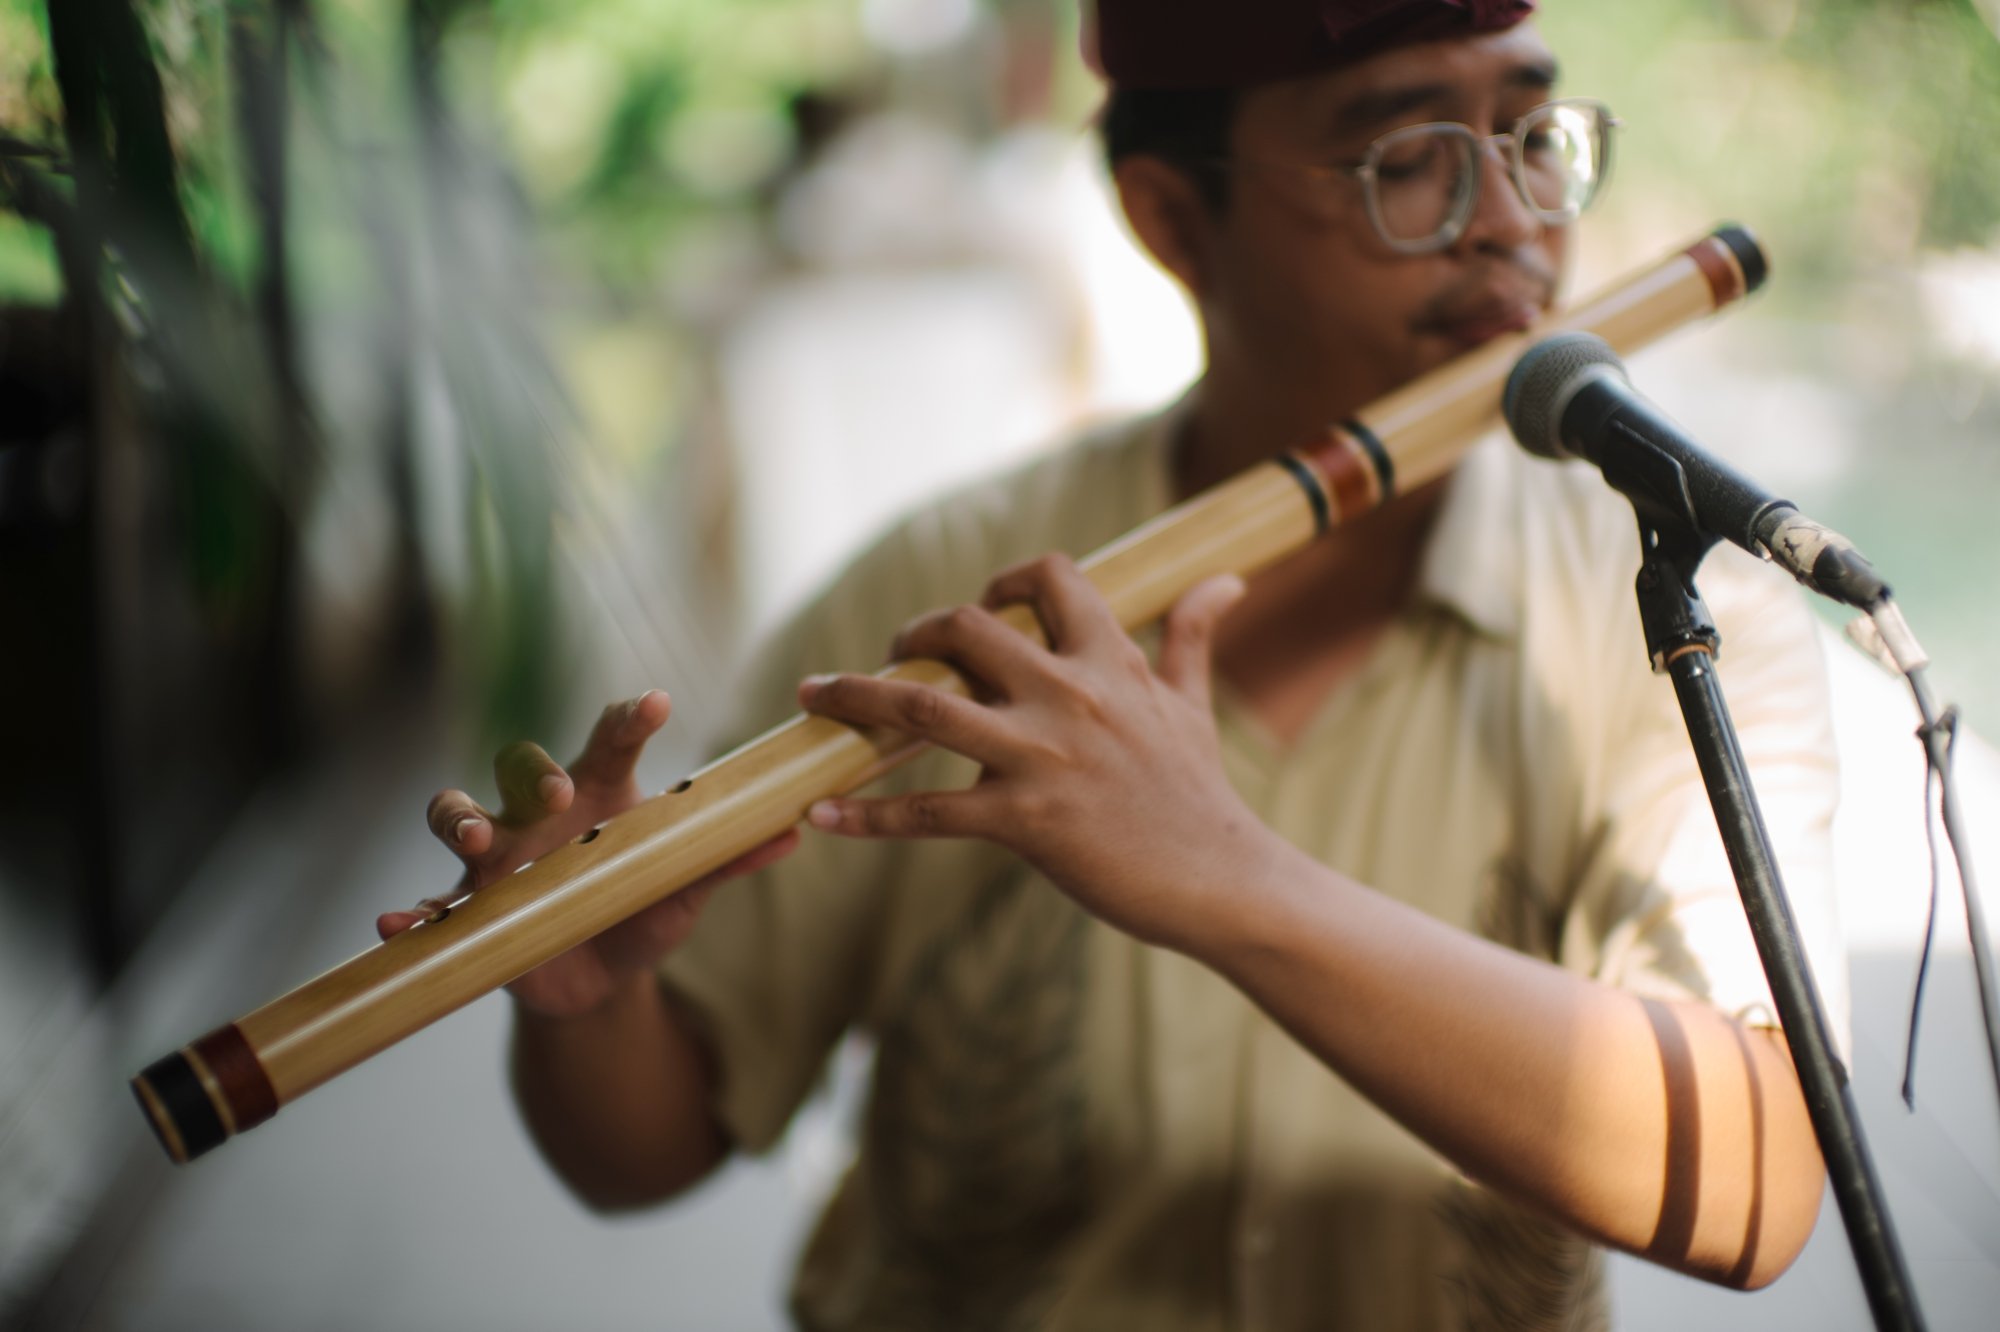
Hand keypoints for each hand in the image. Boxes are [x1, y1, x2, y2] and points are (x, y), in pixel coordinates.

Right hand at [378, 690, 798, 1018]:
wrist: (596, 981)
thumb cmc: (642, 912)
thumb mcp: (686, 891)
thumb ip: (727, 859)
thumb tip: (795, 832)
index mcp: (600, 795)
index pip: (611, 742)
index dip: (630, 719)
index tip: (658, 705)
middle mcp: (539, 814)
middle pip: (519, 766)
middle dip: (532, 772)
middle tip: (557, 792)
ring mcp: (496, 858)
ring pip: (457, 815)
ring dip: (457, 820)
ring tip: (472, 840)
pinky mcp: (469, 909)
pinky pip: (431, 903)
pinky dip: (411, 912)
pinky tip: (397, 923)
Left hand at [797, 554, 1276, 951]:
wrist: (1222, 880)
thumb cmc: (1200, 794)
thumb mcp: (1193, 704)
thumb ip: (1190, 635)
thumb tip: (1225, 580)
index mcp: (1110, 661)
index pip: (1047, 579)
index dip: (1005, 580)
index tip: (984, 603)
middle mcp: (1070, 695)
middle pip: (964, 629)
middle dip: (914, 633)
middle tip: (892, 654)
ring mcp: (1042, 758)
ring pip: (924, 709)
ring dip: (855, 697)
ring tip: (813, 696)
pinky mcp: (1024, 822)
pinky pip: (926, 813)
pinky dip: (867, 815)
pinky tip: (821, 816)